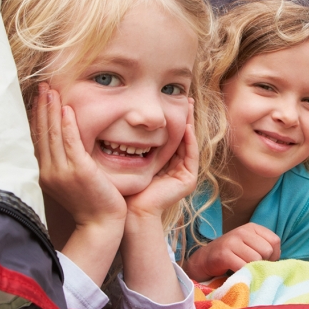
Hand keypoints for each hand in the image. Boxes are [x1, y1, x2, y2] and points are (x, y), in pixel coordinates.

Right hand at [33, 84, 125, 227]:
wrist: (101, 224)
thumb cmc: (90, 202)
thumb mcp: (71, 180)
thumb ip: (63, 162)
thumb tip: (60, 142)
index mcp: (45, 173)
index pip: (38, 138)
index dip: (37, 116)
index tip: (39, 97)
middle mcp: (49, 171)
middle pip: (42, 133)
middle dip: (41, 107)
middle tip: (42, 85)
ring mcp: (62, 171)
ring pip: (53, 134)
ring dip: (51, 109)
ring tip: (50, 89)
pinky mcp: (78, 171)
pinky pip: (70, 143)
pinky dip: (66, 125)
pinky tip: (65, 109)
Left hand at [126, 98, 198, 220]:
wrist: (131, 211)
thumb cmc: (124, 187)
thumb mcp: (127, 159)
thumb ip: (128, 144)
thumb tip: (118, 121)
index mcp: (163, 165)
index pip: (169, 137)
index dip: (170, 119)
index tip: (169, 100)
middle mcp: (176, 169)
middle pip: (182, 137)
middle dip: (184, 117)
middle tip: (184, 97)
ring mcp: (184, 175)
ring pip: (189, 143)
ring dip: (189, 123)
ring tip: (188, 105)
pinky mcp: (188, 180)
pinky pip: (191, 154)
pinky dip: (190, 139)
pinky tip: (186, 125)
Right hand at [184, 223, 280, 280]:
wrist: (204, 260)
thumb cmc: (232, 255)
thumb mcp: (250, 246)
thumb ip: (265, 248)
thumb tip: (279, 261)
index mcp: (252, 227)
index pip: (275, 241)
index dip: (273, 255)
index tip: (263, 261)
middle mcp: (242, 231)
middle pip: (266, 250)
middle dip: (262, 262)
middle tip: (251, 266)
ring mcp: (232, 241)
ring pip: (256, 259)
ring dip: (251, 268)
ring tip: (243, 268)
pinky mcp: (224, 254)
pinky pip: (242, 266)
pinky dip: (242, 273)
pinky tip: (236, 272)